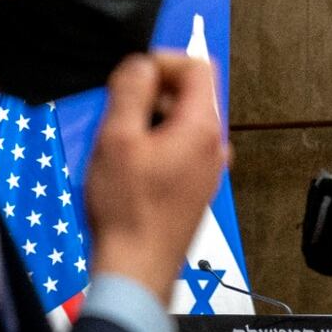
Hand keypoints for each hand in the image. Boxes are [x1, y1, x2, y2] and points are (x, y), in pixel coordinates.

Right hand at [87, 53, 226, 305]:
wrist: (137, 268)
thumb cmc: (128, 211)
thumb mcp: (117, 137)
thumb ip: (131, 89)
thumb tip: (142, 65)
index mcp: (202, 129)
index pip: (197, 67)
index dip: (162, 62)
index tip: (132, 78)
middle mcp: (214, 147)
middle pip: (191, 94)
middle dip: (153, 92)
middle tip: (119, 114)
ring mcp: (209, 170)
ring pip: (182, 122)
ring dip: (151, 121)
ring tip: (121, 145)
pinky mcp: (197, 187)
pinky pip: (180, 149)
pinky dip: (157, 145)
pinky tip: (131, 167)